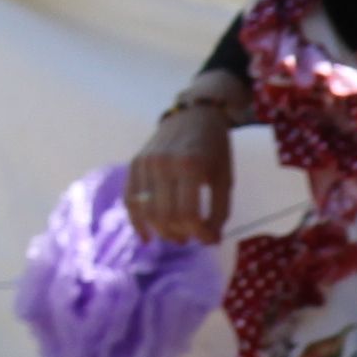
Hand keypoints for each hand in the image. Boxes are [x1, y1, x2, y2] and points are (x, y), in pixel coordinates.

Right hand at [124, 100, 237, 246]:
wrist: (194, 115)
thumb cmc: (215, 148)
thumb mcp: (225, 178)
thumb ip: (220, 210)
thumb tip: (210, 240)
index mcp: (190, 166)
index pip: (188, 214)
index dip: (199, 233)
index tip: (208, 239)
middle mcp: (163, 164)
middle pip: (165, 216)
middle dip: (179, 234)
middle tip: (189, 239)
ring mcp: (145, 163)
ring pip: (146, 211)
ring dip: (160, 231)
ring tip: (174, 236)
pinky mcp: (134, 164)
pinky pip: (130, 199)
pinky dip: (137, 221)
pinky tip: (146, 236)